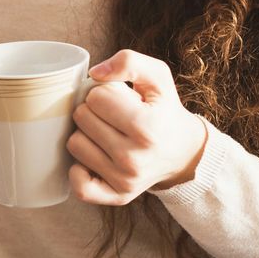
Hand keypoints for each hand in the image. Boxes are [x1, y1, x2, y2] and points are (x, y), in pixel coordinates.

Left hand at [66, 49, 210, 205]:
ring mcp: (125, 180)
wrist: (184, 152)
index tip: (121, 100)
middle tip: (114, 117)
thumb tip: (95, 73)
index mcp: (146, 127)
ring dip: (87, 135)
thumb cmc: (164, 111)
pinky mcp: (117, 196)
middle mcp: (134, 158)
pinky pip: (80, 186)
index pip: (96, 97)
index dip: (104, 93)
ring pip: (74, 144)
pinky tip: (96, 158)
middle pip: (81, 118)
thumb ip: (129, 61)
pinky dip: (81, 170)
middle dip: (94, 111)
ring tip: (109, 134)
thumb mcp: (158, 77)